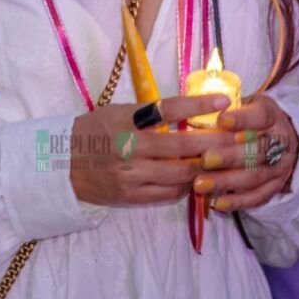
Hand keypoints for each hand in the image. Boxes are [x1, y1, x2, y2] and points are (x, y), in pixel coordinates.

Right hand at [69, 94, 236, 206]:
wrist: (63, 163)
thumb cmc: (93, 130)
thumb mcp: (116, 112)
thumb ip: (148, 115)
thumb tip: (187, 113)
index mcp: (125, 120)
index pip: (167, 109)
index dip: (197, 106)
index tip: (222, 101)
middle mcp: (130, 147)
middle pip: (182, 146)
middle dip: (214, 143)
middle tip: (235, 138)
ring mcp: (131, 175)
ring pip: (181, 173)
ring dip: (204, 166)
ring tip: (221, 160)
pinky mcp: (132, 197)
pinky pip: (169, 192)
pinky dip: (186, 184)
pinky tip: (195, 177)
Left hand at [192, 93, 298, 213]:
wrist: (285, 137)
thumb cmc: (253, 116)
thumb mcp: (247, 102)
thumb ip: (228, 106)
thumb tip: (198, 106)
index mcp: (271, 116)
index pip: (259, 117)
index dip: (242, 120)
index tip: (221, 120)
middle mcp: (280, 142)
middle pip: (256, 151)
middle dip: (229, 156)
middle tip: (205, 159)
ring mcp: (279, 167)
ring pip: (254, 176)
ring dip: (226, 181)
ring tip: (201, 184)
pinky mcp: (275, 187)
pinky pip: (257, 197)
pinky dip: (237, 202)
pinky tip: (217, 202)